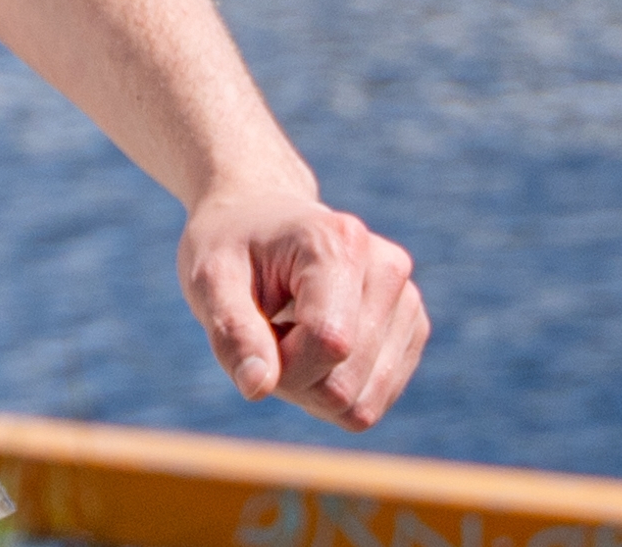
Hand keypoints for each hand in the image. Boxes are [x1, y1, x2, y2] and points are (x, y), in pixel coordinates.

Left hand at [178, 184, 426, 428]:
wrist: (259, 216)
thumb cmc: (229, 247)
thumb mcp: (209, 279)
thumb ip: (231, 332)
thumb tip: (257, 388)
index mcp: (339, 243)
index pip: (330, 343)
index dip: (282, 363)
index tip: (249, 334)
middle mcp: (388, 269)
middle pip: (346, 385)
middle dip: (292, 377)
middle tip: (264, 331)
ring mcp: (407, 302)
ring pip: (363, 404)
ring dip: (312, 387)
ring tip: (288, 333)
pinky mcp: (412, 330)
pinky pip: (371, 403)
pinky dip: (332, 387)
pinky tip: (312, 343)